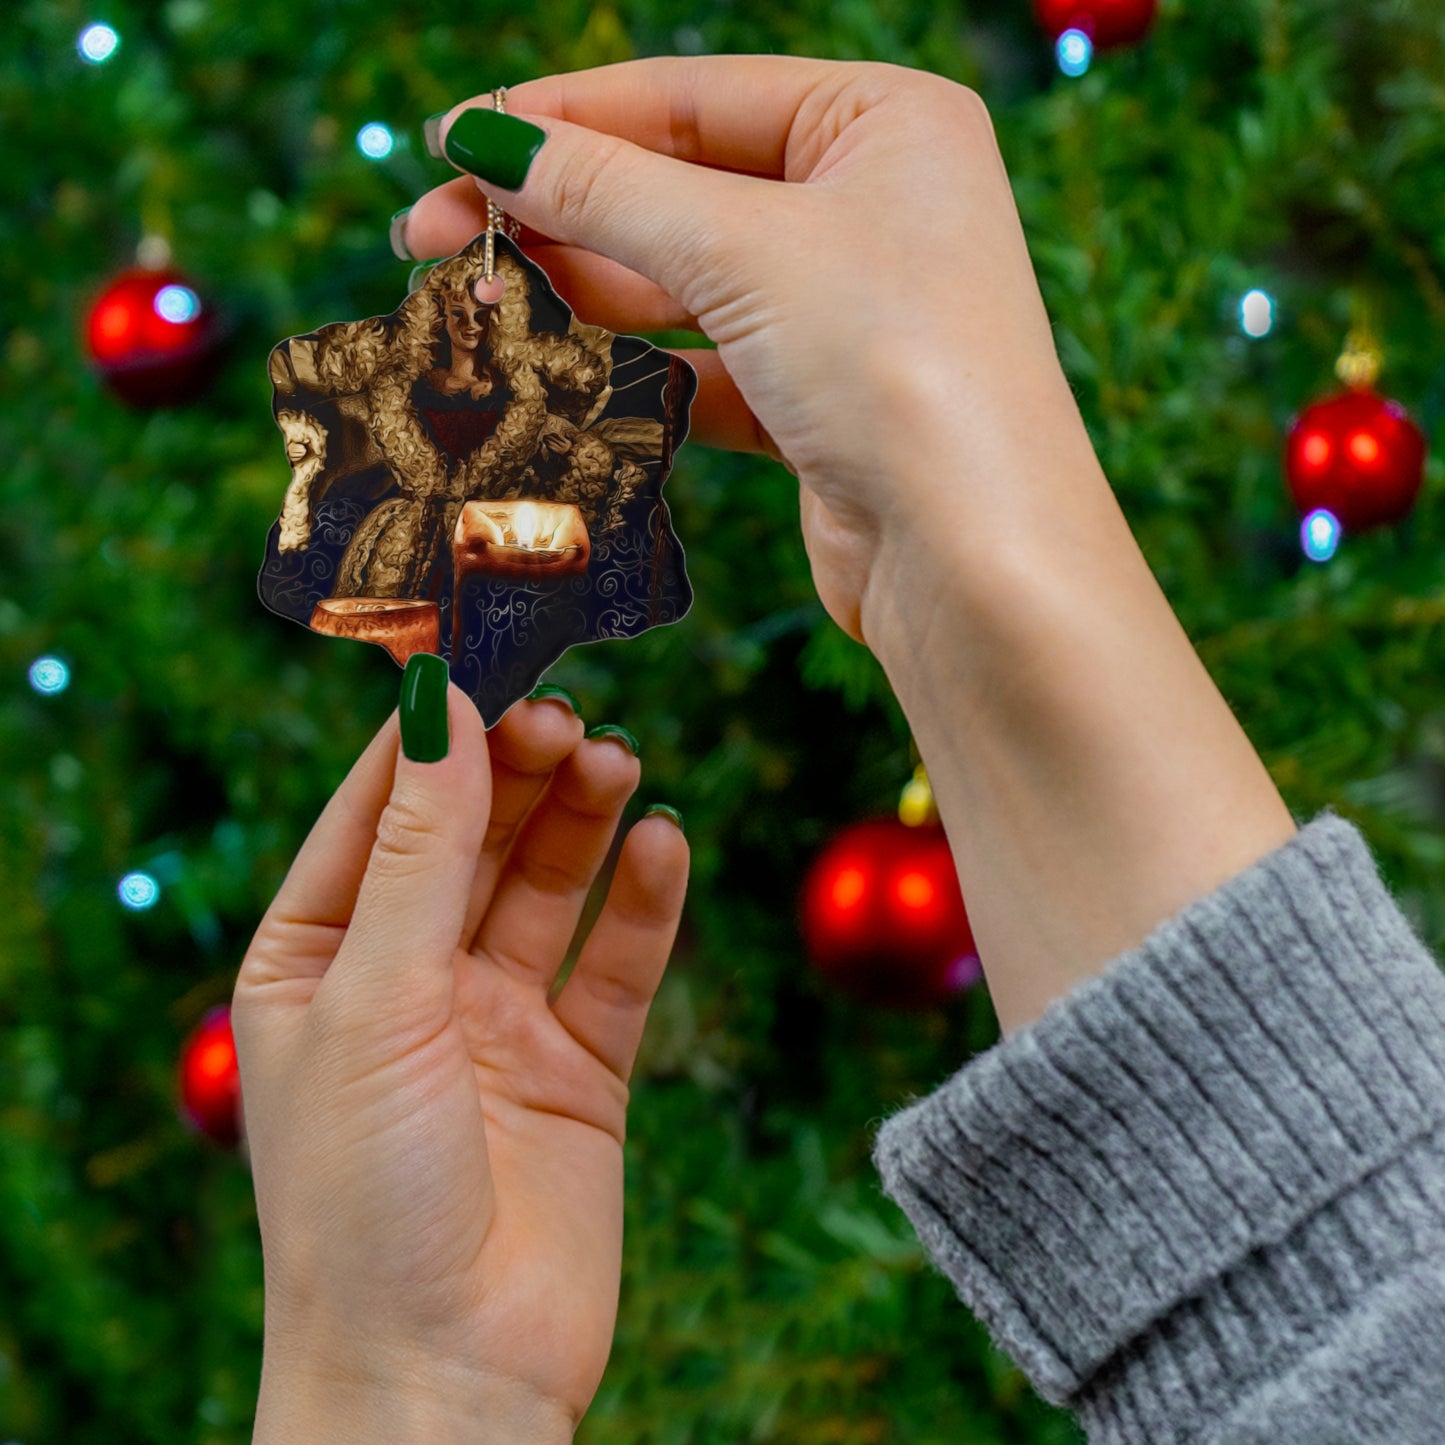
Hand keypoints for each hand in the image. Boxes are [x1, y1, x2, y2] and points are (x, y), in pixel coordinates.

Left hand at [233, 690, 687, 1440]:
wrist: (446, 1379)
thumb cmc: (363, 1199)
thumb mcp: (375, 999)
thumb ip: (419, 851)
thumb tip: (439, 705)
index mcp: (319, 960)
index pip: (376, 812)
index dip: (430, 736)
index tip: (486, 656)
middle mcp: (408, 981)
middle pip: (473, 838)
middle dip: (518, 772)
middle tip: (571, 715)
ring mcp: (497, 1023)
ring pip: (549, 886)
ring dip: (584, 820)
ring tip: (620, 762)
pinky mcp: (579, 1069)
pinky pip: (617, 962)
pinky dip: (643, 902)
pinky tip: (664, 844)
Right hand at [402, 57, 1095, 642]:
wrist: (974, 558)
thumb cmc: (896, 365)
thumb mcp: (743, 248)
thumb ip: (608, 190)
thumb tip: (486, 140)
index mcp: (883, 120)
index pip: (691, 96)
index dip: (563, 117)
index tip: (452, 140)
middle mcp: (871, 204)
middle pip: (678, 187)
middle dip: (555, 209)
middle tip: (431, 234)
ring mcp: (846, 308)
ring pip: (684, 280)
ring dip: (580, 289)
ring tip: (473, 299)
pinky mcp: (819, 401)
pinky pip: (704, 362)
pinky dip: (632, 366)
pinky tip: (553, 367)